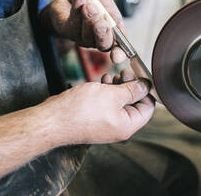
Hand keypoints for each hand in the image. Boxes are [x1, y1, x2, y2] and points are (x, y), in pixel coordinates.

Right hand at [40, 70, 154, 144]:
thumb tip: (146, 86)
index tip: (142, 76)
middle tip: (126, 72)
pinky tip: (103, 81)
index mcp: (127, 126)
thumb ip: (132, 90)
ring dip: (118, 87)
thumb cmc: (79, 111)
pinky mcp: (94, 119)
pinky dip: (107, 92)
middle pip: (134, 104)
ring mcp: (106, 124)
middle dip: (131, 86)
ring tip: (113, 75)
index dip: (147, 90)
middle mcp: (118, 127)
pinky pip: (107, 104)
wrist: (52, 120)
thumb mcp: (112, 94)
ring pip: (119, 102)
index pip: (148, 108)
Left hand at [43, 0, 126, 62]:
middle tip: (101, 23)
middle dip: (103, 35)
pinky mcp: (68, 32)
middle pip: (104, 45)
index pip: (119, 47)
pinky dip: (77, 9)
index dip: (119, 53)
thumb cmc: (90, 0)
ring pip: (87, 35)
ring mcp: (83, 38)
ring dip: (89, 18)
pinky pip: (74, 24)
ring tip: (89, 5)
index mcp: (112, 32)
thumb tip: (113, 17)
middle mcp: (98, 39)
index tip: (116, 55)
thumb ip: (109, 7)